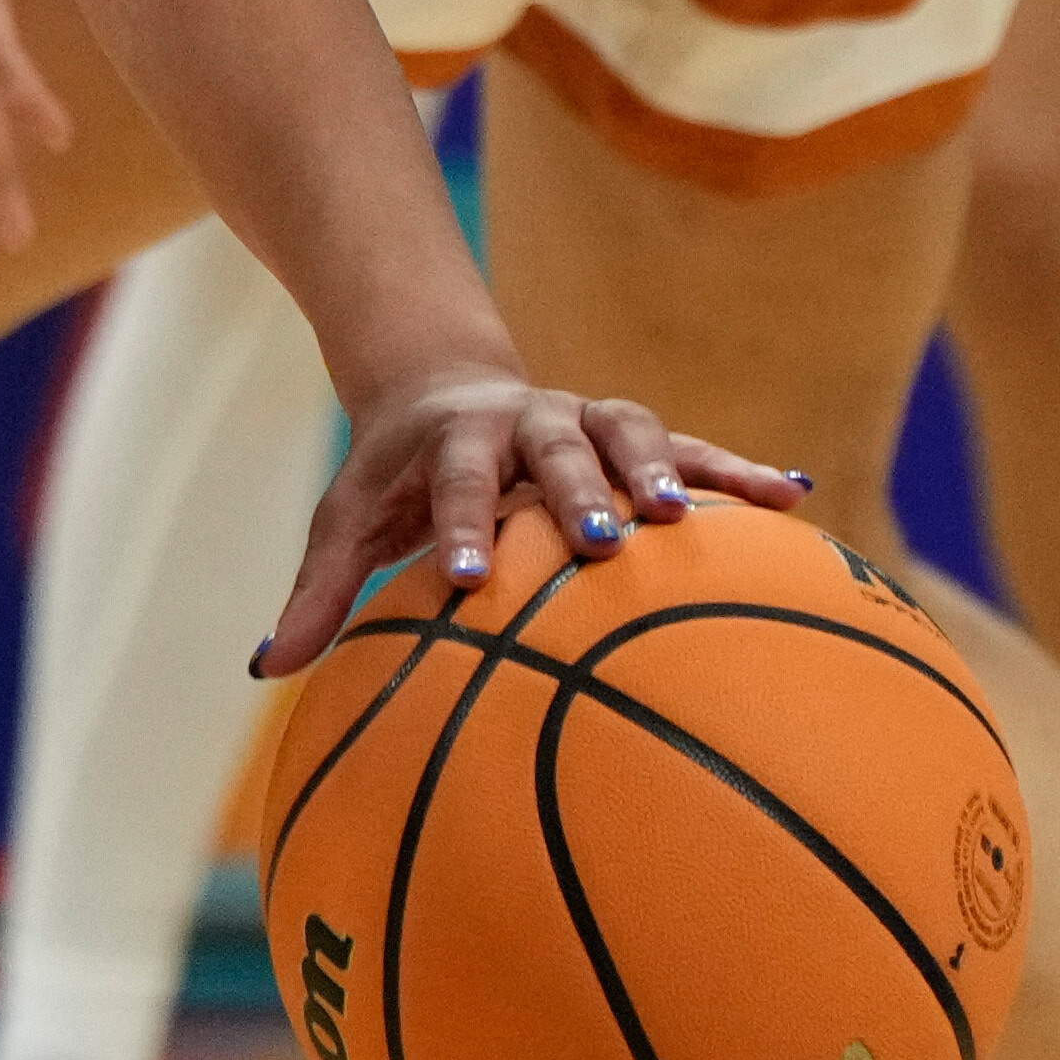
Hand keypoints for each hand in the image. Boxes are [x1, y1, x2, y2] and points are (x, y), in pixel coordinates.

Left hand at [255, 366, 819, 676]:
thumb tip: (265, 668)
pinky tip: (794, 496)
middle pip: (554, 445)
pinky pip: (694, 449)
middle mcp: (526, 420)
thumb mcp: (347, 521)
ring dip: (663, 468)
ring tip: (687, 518)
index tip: (467, 583)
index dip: (464, 527)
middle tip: (600, 538)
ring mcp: (587, 420)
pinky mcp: (634, 436)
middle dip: (576, 488)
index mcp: (454, 440)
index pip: (455, 481)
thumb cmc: (393, 480)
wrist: (442, 391)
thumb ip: (317, 591)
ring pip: (631, 430)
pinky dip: (739, 470)